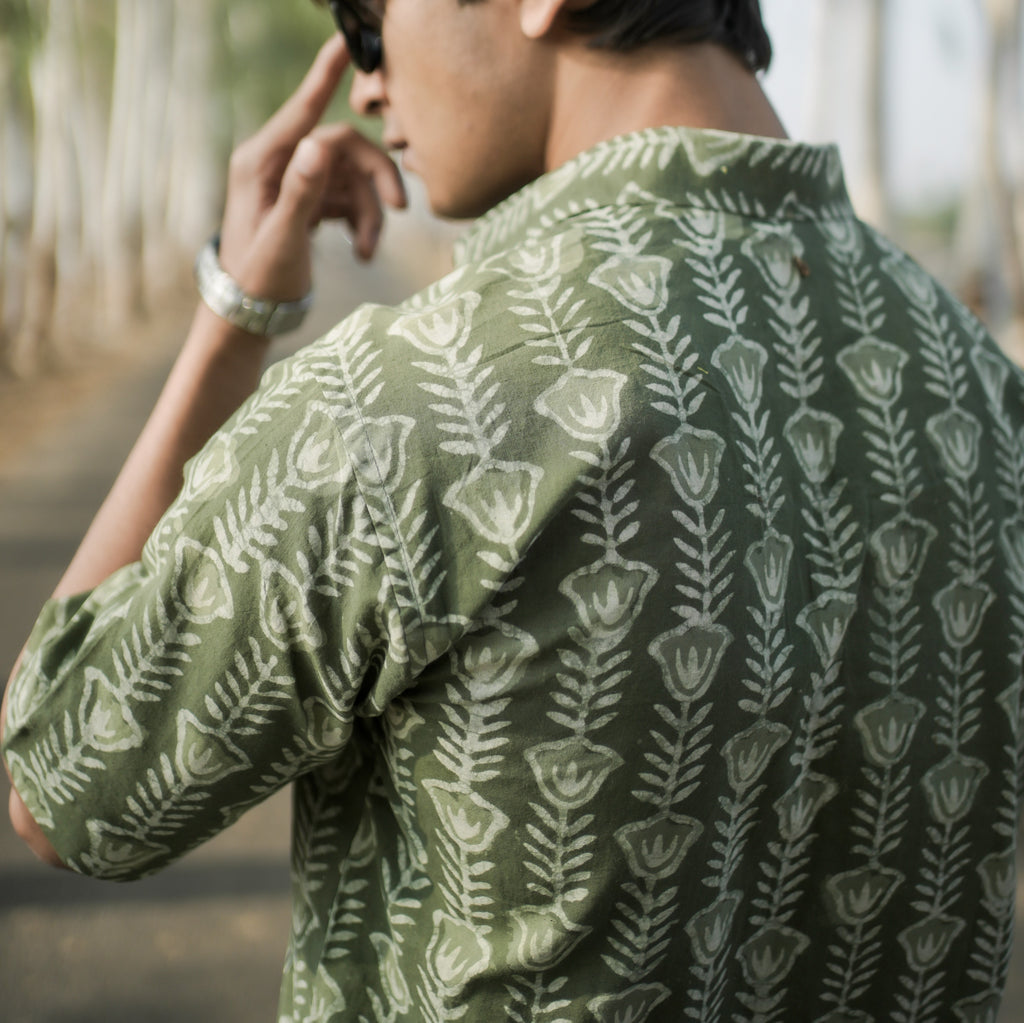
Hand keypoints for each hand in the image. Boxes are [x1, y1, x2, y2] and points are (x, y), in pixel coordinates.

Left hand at [218, 34, 406, 301]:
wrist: (248, 316)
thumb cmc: (258, 281)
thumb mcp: (282, 240)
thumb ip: (300, 193)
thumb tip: (318, 144)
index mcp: (261, 162)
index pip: (305, 109)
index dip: (327, 74)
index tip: (346, 40)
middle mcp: (278, 165)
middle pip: (343, 148)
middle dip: (376, 179)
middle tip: (401, 211)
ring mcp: (295, 183)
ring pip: (352, 178)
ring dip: (371, 213)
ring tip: (367, 252)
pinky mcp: (308, 203)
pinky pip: (349, 199)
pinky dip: (362, 222)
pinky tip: (361, 251)